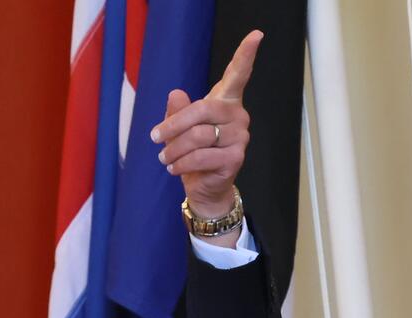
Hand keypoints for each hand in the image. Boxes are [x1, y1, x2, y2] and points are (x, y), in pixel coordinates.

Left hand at [150, 30, 262, 219]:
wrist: (204, 186)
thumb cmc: (193, 153)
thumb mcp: (179, 129)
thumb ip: (178, 110)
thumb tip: (176, 93)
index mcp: (225, 101)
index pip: (238, 75)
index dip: (246, 55)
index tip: (256, 35)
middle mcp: (237, 115)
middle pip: (202, 110)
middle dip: (174, 125)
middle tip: (155, 137)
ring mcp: (240, 137)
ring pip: (199, 136)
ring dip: (174, 149)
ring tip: (164, 159)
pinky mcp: (236, 158)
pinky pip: (202, 157)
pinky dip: (182, 163)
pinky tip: (174, 168)